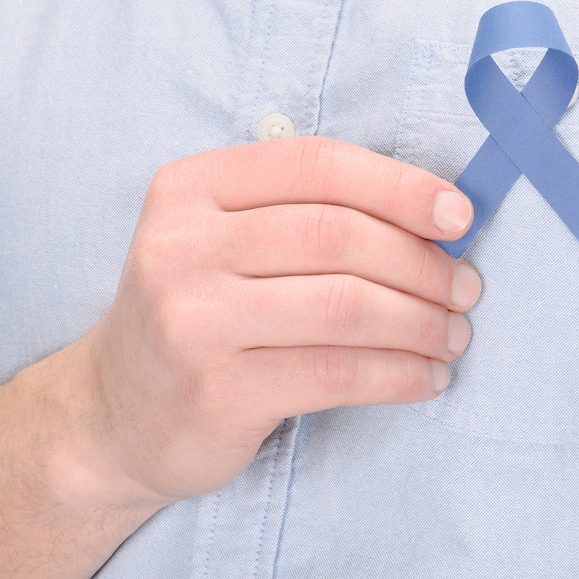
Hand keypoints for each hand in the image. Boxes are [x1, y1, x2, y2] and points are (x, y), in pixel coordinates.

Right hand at [80, 135, 479, 502]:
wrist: (114, 414)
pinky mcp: (217, 392)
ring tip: (453, 334)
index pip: (315, 165)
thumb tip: (436, 214)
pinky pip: (336, 373)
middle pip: (337, 235)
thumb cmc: (199, 312)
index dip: (399, 184)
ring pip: (345, 306)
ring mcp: (194, 320)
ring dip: (420, 321)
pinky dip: (397, 374)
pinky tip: (425, 378)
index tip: (458, 214)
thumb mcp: (223, 238)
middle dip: (421, 261)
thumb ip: (304, 211)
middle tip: (465, 286)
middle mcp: (183, 246)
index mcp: (191, 187)